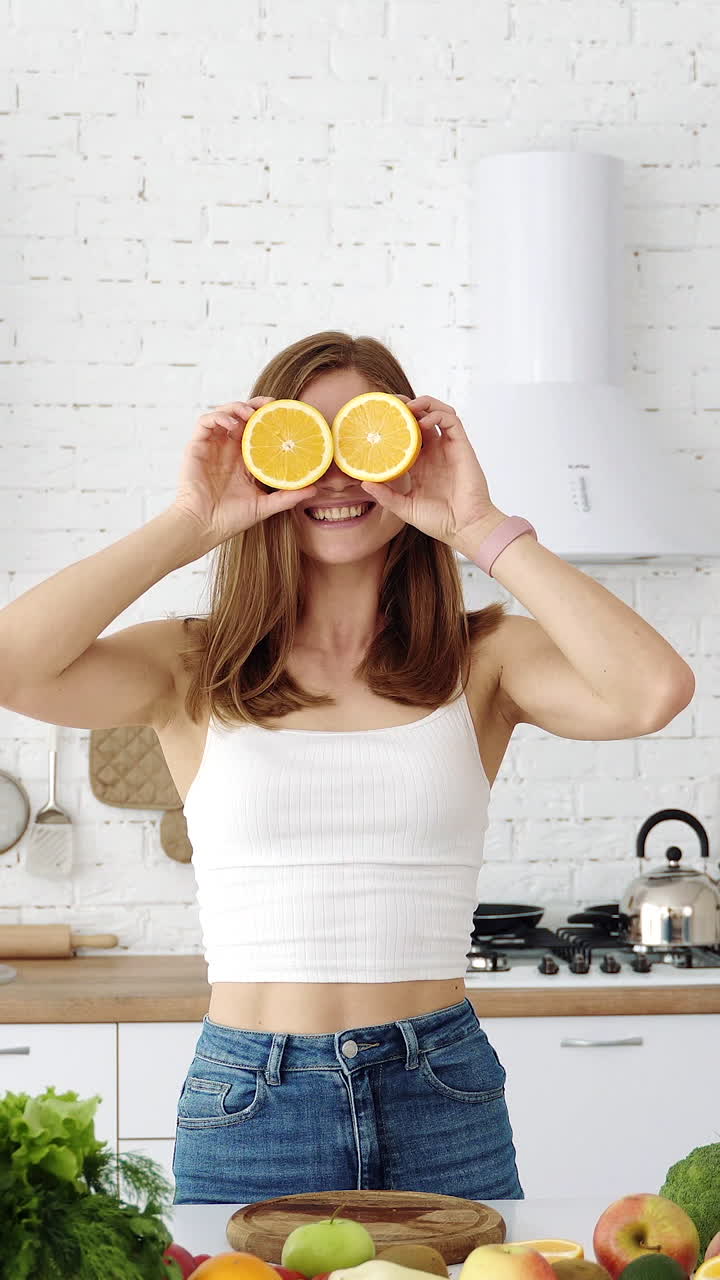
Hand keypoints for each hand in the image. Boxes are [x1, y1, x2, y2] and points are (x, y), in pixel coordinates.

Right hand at [173, 399, 319, 544]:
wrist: (204, 526)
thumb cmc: (230, 519)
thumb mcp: (265, 506)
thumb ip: (288, 497)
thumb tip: (315, 489)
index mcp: (244, 459)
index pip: (257, 430)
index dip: (269, 417)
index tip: (285, 411)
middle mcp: (228, 449)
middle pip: (241, 416)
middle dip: (255, 405)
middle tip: (271, 404)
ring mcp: (212, 446)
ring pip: (224, 414)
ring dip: (237, 408)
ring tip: (251, 414)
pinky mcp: (196, 446)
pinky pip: (205, 422)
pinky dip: (219, 417)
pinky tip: (232, 424)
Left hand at [359, 395, 504, 547]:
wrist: (464, 528)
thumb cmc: (438, 521)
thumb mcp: (404, 507)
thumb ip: (386, 495)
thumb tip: (364, 483)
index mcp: (419, 464)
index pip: (405, 434)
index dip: (394, 422)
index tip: (377, 416)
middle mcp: (434, 452)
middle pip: (421, 418)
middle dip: (407, 405)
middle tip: (390, 403)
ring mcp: (448, 448)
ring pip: (438, 412)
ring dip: (424, 404)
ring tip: (408, 407)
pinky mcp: (462, 447)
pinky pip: (452, 421)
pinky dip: (438, 415)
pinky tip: (423, 422)